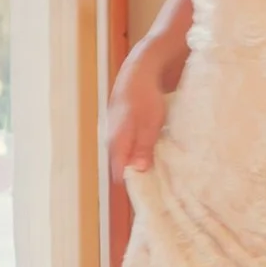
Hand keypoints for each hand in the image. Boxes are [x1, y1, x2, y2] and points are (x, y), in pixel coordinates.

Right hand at [106, 46, 169, 180]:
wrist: (139, 72)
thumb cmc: (146, 98)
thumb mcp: (151, 124)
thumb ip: (144, 147)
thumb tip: (138, 169)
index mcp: (117, 139)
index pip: (118, 170)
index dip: (131, 182)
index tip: (145, 194)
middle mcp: (111, 137)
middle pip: (121, 163)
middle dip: (135, 173)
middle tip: (154, 186)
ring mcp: (114, 130)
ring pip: (125, 153)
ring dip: (137, 161)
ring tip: (153, 171)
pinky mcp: (121, 125)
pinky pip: (127, 144)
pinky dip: (137, 150)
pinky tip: (150, 152)